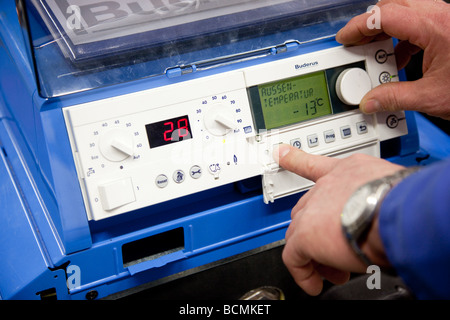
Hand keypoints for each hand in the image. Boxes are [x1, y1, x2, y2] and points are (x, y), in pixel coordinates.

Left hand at [274, 144, 403, 295]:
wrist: (398, 211)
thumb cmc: (405, 201)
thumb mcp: (392, 192)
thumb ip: (378, 200)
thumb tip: (380, 221)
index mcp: (349, 173)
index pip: (316, 166)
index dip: (296, 159)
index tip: (282, 153)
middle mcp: (327, 187)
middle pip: (307, 211)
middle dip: (319, 234)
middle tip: (337, 252)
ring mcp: (312, 210)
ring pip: (298, 234)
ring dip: (314, 255)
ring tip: (334, 272)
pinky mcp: (305, 234)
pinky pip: (294, 257)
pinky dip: (303, 273)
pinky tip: (313, 283)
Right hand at [336, 0, 449, 119]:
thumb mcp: (431, 97)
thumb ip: (394, 98)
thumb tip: (370, 101)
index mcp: (433, 27)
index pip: (383, 15)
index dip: (358, 27)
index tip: (345, 38)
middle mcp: (440, 15)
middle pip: (393, 4)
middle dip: (370, 23)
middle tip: (357, 43)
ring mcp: (446, 18)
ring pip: (406, 10)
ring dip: (387, 30)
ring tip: (376, 54)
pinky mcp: (449, 27)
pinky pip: (418, 22)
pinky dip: (402, 37)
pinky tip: (399, 59)